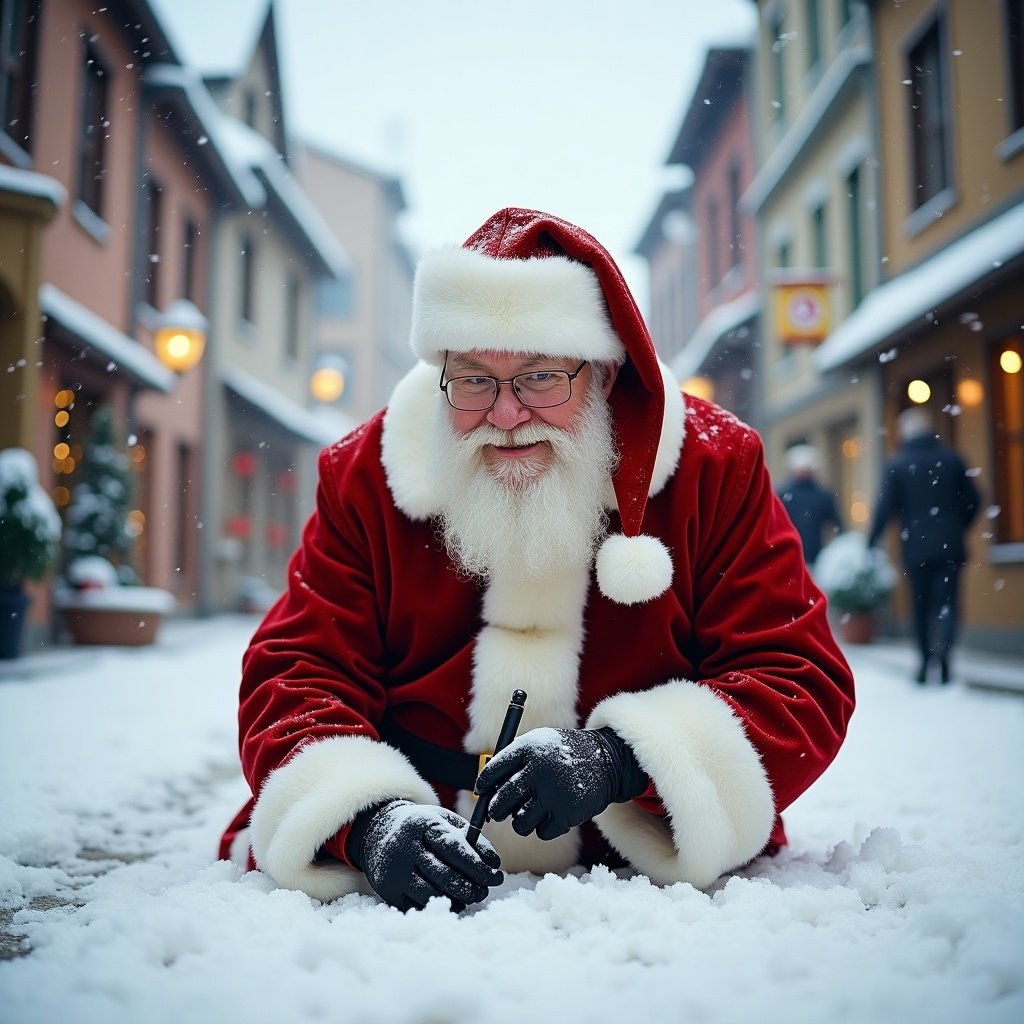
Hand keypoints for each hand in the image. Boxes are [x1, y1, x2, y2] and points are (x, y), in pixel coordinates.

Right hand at [346, 800, 502, 911]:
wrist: (378, 833)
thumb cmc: (423, 828)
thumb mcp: (445, 822)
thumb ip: (471, 839)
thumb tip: (494, 864)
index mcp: (422, 825)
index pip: (454, 848)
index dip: (478, 866)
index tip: (496, 876)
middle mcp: (405, 848)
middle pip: (445, 875)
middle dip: (471, 887)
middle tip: (485, 890)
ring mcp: (394, 872)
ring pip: (432, 895)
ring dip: (458, 900)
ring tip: (470, 895)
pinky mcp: (389, 892)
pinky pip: (419, 907)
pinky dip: (439, 907)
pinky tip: (451, 900)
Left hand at [474, 727, 647, 840]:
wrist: (605, 760)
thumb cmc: (563, 754)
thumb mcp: (538, 743)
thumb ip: (512, 761)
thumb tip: (484, 790)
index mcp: (528, 749)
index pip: (492, 773)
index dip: (484, 786)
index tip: (483, 793)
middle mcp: (538, 771)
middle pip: (501, 803)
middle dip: (496, 811)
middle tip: (499, 812)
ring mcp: (552, 793)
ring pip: (520, 823)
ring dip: (522, 822)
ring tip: (532, 811)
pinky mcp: (567, 813)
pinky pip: (542, 832)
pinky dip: (545, 827)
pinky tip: (553, 814)